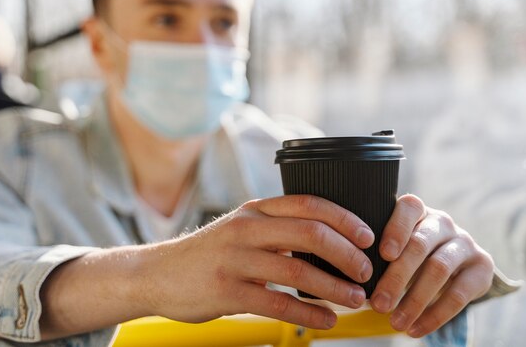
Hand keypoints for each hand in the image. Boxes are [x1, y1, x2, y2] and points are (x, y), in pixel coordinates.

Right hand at [138, 195, 375, 328]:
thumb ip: (276, 229)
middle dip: (347, 254)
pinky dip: (308, 314)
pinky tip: (325, 320)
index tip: (367, 236)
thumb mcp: (240, 228)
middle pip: (310, 234)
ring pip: (297, 271)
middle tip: (365, 272)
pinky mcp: (226, 292)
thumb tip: (327, 241)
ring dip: (334, 288)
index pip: (308, 204)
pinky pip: (277, 304)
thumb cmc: (208, 252)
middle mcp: (246, 229)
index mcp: (254, 210)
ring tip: (355, 299)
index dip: (344, 218)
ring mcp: (234, 260)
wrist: (157, 274)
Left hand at [370, 194, 493, 337]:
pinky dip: (435, 315)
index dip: (396, 230)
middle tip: (378, 304)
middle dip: (397, 277)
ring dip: (415, 301)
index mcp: (418, 211)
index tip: (383, 254)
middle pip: (421, 245)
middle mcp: (443, 222)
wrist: (456, 260)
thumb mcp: (396, 245)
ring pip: (439, 269)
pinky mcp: (482, 267)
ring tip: (395, 323)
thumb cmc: (410, 251)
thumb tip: (351, 278)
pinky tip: (416, 329)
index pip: (409, 208)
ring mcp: (465, 243)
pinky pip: (459, 294)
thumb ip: (379, 252)